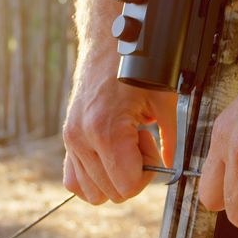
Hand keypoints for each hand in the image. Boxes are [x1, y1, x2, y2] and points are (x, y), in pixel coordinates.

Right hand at [63, 49, 176, 203]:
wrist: (108, 44)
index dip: (146, 176)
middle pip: (111, 193)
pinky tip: (109, 153)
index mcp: (105, 131)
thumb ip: (170, 141)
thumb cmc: (137, 68)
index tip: (151, 149)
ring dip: (113, 175)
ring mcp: (71, 140)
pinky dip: (93, 177)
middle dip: (131, 174)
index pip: (126, 187)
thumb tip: (170, 167)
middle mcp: (81, 139)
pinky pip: (74, 180)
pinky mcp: (67, 138)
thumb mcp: (164, 103)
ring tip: (124, 144)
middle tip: (139, 142)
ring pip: (92, 191)